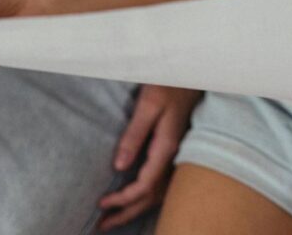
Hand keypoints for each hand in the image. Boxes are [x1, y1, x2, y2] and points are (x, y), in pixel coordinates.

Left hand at [97, 85, 201, 230]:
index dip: (123, 199)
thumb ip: (134, 135)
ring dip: (137, 207)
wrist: (190, 72)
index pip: (144, 185)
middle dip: (127, 213)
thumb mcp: (148, 105)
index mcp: (166, 147)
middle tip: (102, 225)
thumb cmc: (168, 83)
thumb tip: (119, 167)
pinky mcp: (174, 148)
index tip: (101, 203)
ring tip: (115, 218)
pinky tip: (137, 196)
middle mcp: (173, 155)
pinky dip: (147, 195)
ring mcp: (176, 153)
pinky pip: (161, 182)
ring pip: (158, 192)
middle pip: (151, 196)